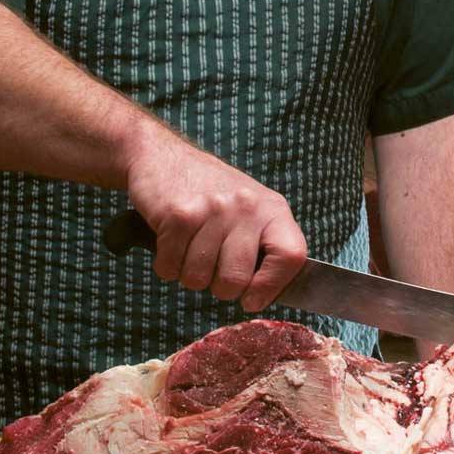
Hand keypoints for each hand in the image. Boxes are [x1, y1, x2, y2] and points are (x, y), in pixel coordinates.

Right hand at [125, 132, 306, 311]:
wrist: (161, 155)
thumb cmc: (208, 192)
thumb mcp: (249, 210)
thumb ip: (262, 247)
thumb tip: (263, 297)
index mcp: (272, 209)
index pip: (291, 256)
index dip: (271, 287)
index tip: (252, 299)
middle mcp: (247, 207)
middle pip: (236, 280)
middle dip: (218, 287)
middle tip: (211, 267)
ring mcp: (213, 209)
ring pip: (198, 278)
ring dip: (187, 274)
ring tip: (189, 248)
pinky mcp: (179, 214)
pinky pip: (170, 267)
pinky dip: (165, 264)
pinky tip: (170, 242)